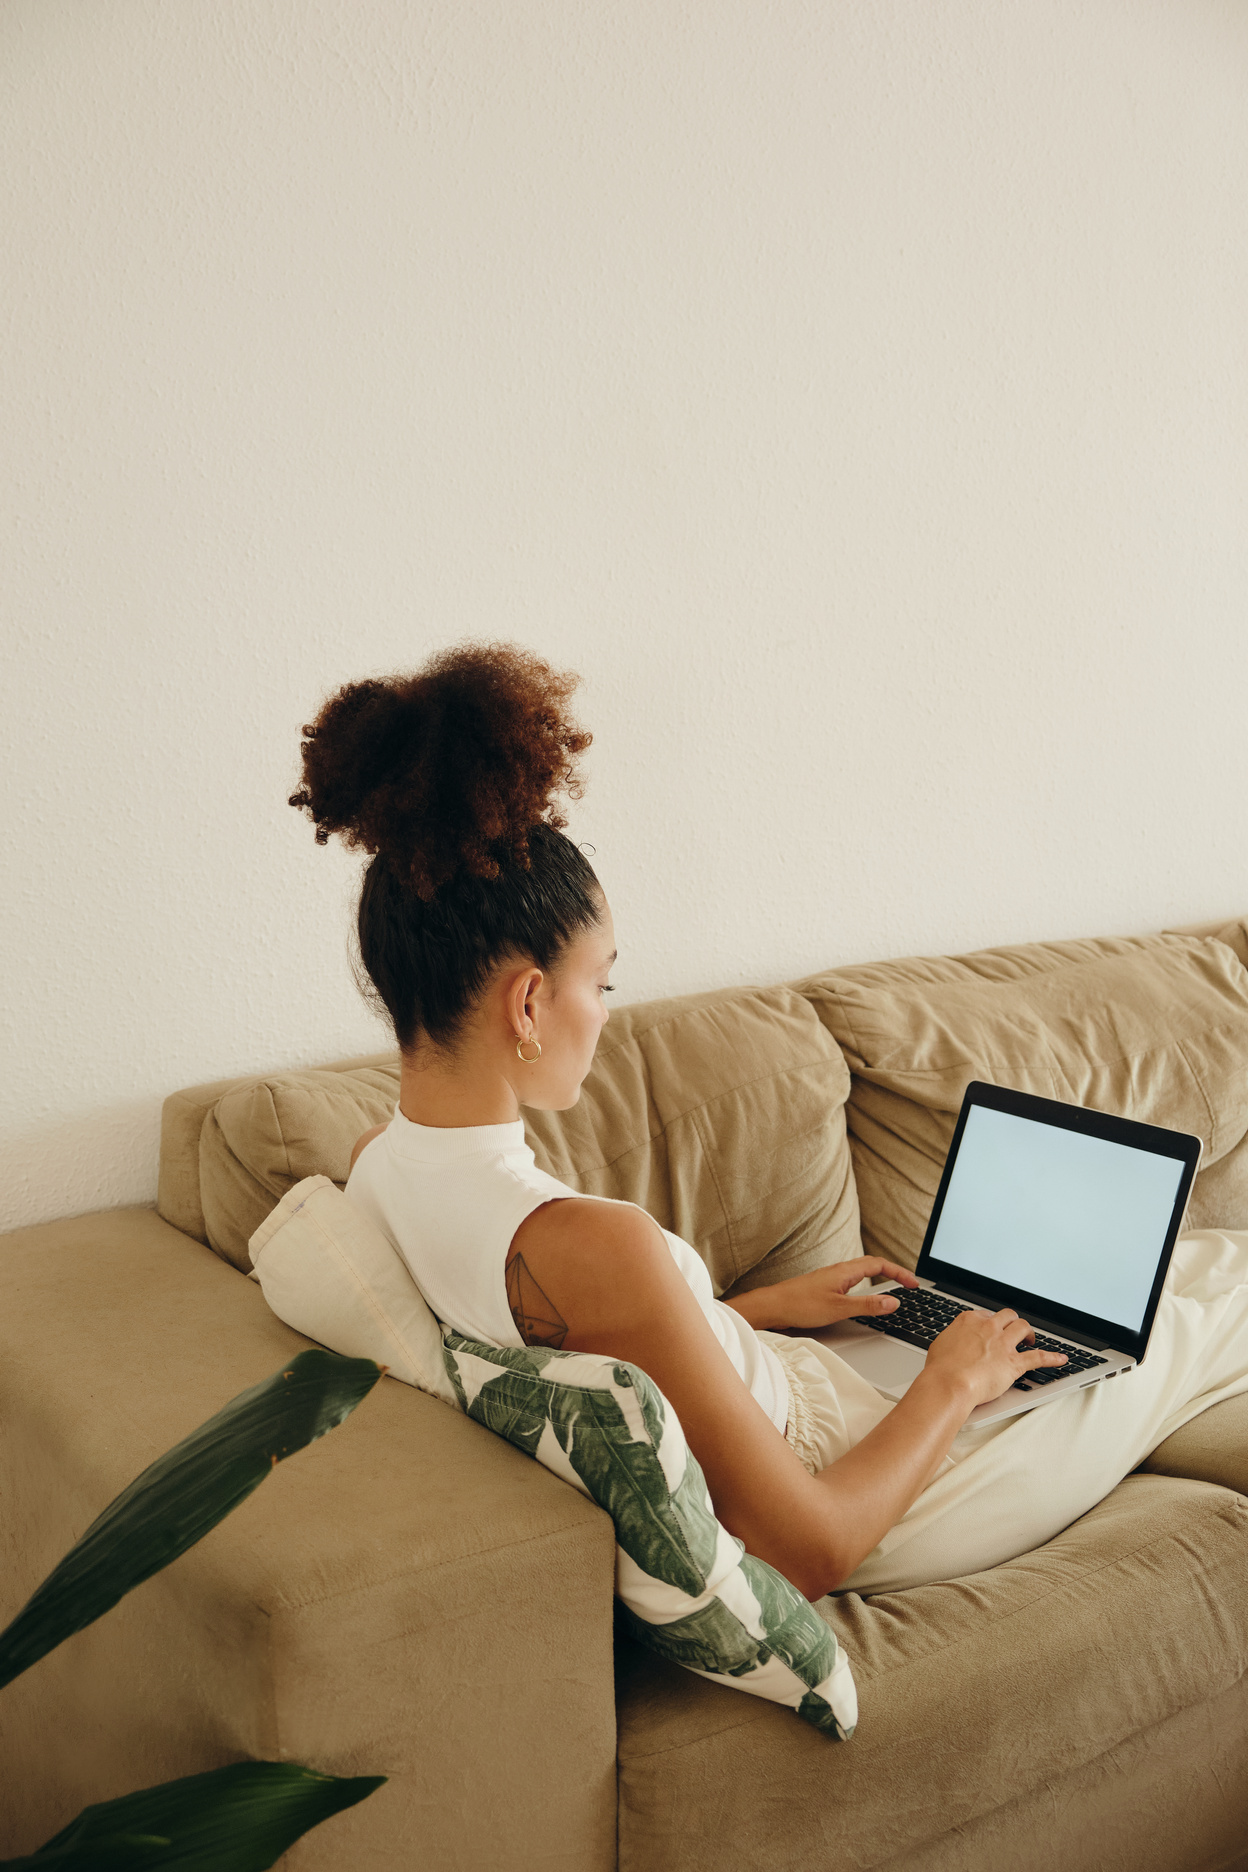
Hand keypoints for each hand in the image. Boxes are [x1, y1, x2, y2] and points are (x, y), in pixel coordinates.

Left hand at [732, 1258, 920, 1331]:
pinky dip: (865, 1287)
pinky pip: (852, 1283)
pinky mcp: (824, 1288)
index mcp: (845, 1271)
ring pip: (861, 1274)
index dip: (900, 1272)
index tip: (914, 1283)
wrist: (772, 1307)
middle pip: (872, 1265)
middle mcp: (839, 1271)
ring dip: (879, 1278)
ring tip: (892, 1289)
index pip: (880, 1264)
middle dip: (893, 1272)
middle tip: (908, 1284)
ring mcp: (831, 1279)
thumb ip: (868, 1306)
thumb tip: (893, 1302)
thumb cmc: (800, 1305)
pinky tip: (863, 1298)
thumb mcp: (839, 1308)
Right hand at [922, 1307, 1066, 1408]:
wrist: (949, 1383)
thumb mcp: (941, 1345)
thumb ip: (953, 1340)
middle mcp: (988, 1327)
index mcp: (969, 1320)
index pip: (985, 1314)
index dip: (990, 1323)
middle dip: (1012, 1322)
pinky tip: (1061, 1358)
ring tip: (1029, 1339)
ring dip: (1028, 1332)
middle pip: (1007, 1316)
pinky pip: (1039, 1357)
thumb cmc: (941, 1369)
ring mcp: (1003, 1343)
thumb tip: (954, 1344)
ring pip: (1023, 1327)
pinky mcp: (1014, 1362)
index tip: (991, 1330)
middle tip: (1013, 1331)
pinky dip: (1052, 1357)